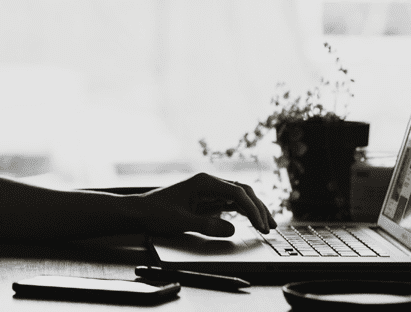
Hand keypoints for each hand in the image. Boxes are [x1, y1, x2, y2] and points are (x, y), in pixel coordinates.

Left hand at [132, 173, 277, 237]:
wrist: (140, 211)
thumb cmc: (157, 212)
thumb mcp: (181, 221)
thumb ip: (207, 225)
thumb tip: (232, 228)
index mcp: (204, 182)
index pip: (237, 192)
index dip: (252, 209)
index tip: (261, 225)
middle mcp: (209, 183)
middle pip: (243, 192)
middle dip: (258, 208)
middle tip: (270, 226)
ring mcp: (209, 190)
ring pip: (239, 196)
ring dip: (254, 209)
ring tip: (267, 224)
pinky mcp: (207, 199)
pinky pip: (230, 203)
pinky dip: (243, 212)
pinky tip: (252, 221)